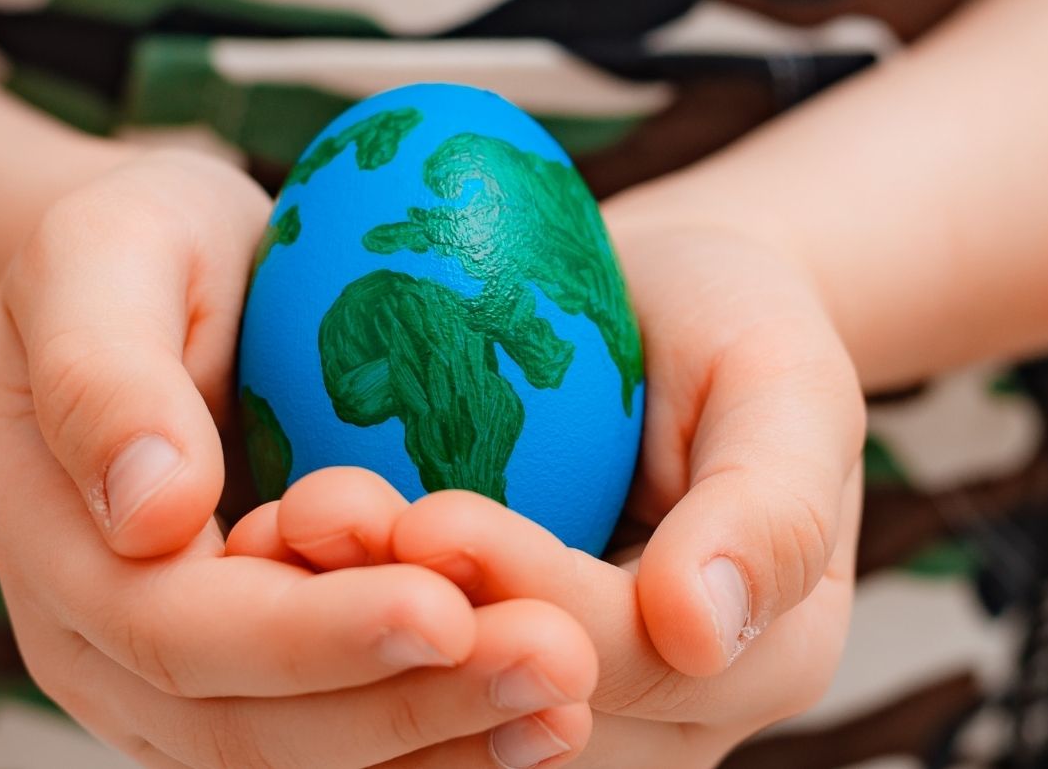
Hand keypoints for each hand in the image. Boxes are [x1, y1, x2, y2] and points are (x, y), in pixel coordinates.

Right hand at [0, 149, 598, 767]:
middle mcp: (95, 645)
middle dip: (405, 707)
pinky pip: (338, 743)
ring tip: (565, 705)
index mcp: (48, 541)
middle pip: (244, 727)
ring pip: (299, 758)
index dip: (311, 634)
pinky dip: (439, 745)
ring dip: (439, 743)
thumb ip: (101, 375)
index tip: (445, 606)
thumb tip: (147, 515)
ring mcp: (168, 686)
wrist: (158, 284)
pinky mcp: (248, 691)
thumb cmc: (138, 247)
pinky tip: (546, 725)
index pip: (176, 629)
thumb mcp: (100, 254)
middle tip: (558, 663)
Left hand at [231, 209, 867, 765]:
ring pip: (445, 725)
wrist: (662, 323)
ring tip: (280, 528)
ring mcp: (576, 720)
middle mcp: (673, 723)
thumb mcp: (783, 377)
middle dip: (409, 621)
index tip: (428, 515)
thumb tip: (702, 625)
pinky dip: (328, 631)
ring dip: (347, 632)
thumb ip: (770, 504)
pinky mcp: (485, 695)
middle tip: (318, 515)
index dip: (521, 593)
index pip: (627, 659)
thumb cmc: (730, 327)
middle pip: (522, 712)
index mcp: (763, 657)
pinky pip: (398, 695)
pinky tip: (264, 550)